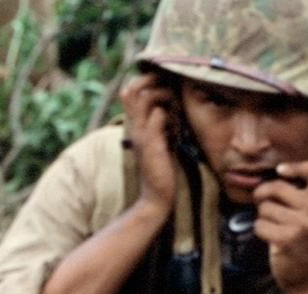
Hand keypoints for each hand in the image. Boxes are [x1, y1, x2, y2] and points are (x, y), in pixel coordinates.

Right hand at [119, 74, 176, 216]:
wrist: (157, 198)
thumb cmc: (162, 172)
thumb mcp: (160, 144)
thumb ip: (161, 127)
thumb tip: (170, 112)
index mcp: (135, 127)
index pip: (129, 92)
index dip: (144, 83)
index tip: (164, 85)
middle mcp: (134, 127)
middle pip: (132, 89)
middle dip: (152, 82)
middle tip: (170, 86)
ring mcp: (141, 134)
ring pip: (145, 98)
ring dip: (163, 95)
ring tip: (176, 105)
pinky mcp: (152, 143)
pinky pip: (158, 115)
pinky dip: (170, 114)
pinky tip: (178, 126)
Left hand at [252, 160, 307, 293]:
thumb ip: (306, 198)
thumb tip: (277, 174)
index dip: (295, 166)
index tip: (281, 172)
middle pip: (277, 186)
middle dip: (263, 195)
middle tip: (262, 203)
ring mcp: (303, 226)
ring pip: (265, 208)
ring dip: (262, 218)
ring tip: (273, 228)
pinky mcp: (287, 239)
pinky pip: (260, 225)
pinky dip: (260, 232)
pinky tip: (270, 239)